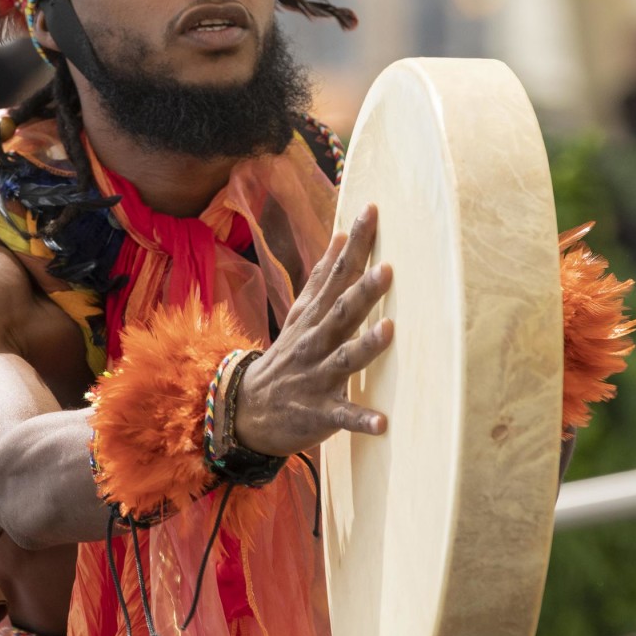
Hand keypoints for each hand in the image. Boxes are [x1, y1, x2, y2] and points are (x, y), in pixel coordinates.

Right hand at [232, 204, 394, 456]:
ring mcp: (317, 377)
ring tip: (388, 330)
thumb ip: (323, 278)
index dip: (354, 245)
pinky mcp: (320, 411)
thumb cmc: (288, 356)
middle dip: (363, 291)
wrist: (246, 410)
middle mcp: (316, 342)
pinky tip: (383, 422)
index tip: (371, 212)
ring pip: (345, 359)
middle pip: (341, 312)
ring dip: (366, 345)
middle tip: (387, 269)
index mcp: (314, 317)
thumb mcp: (301, 313)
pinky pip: (342, 416)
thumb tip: (341, 236)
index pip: (336, 274)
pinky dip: (361, 419)